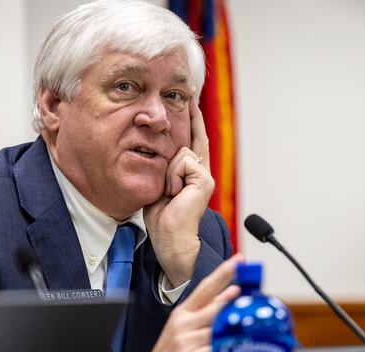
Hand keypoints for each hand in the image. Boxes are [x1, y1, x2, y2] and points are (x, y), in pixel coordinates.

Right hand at [134, 254, 242, 351]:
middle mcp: (184, 323)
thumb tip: (231, 306)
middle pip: (214, 302)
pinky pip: (213, 350)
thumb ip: (206, 318)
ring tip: (251, 316)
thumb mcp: (184, 330)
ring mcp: (185, 340)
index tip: (238, 260)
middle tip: (252, 285)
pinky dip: (227, 348)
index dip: (223, 272)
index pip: (205, 287)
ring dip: (235, 321)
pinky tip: (239, 346)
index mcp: (183, 312)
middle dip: (234, 293)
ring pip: (216, 325)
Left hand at [144, 100, 213, 286]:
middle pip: (193, 139)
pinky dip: (172, 177)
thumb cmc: (162, 217)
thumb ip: (165, 168)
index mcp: (191, 175)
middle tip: (189, 102)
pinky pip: (182, 162)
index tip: (192, 102)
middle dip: (190, 122)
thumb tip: (161, 152)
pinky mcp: (204, 179)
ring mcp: (204, 176)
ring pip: (180, 153)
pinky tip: (174, 193)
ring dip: (168, 173)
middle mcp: (201, 173)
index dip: (194, 122)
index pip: (194, 142)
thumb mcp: (159, 185)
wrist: (169, 236)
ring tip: (169, 192)